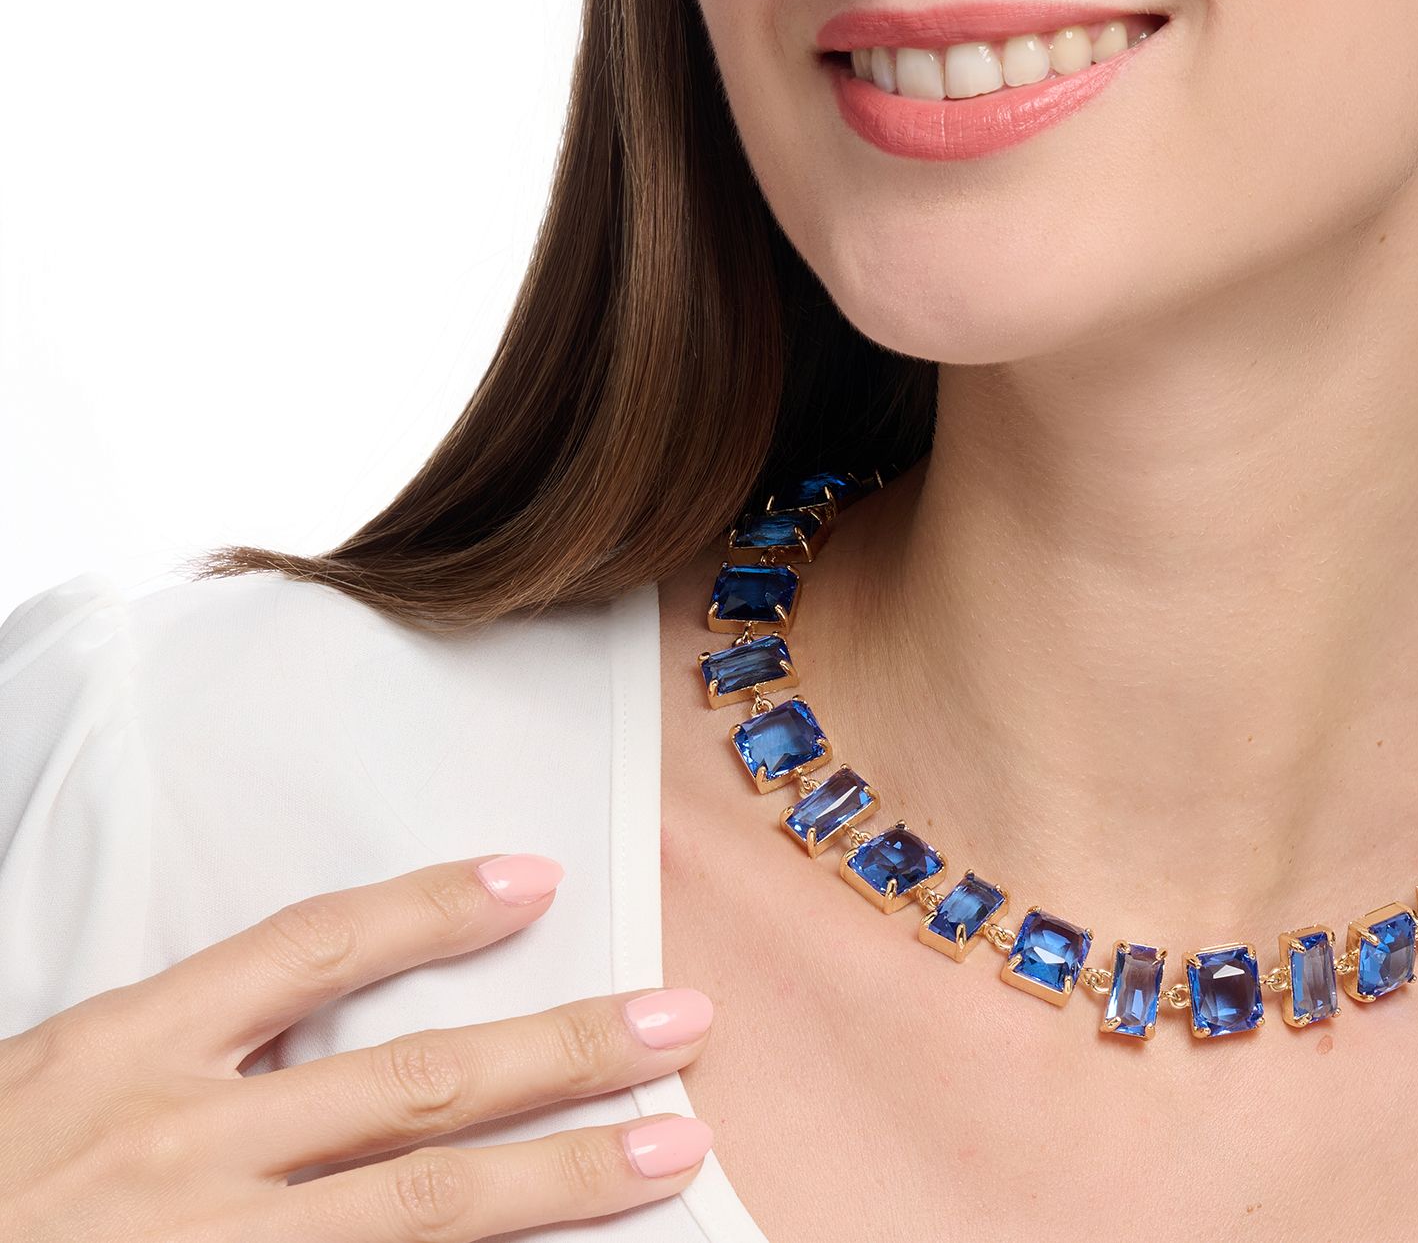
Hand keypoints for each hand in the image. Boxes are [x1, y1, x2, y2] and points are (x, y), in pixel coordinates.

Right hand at [0, 853, 716, 1238]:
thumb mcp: (44, 1088)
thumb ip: (175, 1051)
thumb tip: (316, 1027)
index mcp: (122, 1056)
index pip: (309, 951)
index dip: (433, 910)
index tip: (538, 880)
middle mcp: (179, 1151)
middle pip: (410, 1086)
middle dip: (559, 1048)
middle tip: (681, 1020)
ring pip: (422, 1212)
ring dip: (561, 1177)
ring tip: (672, 1147)